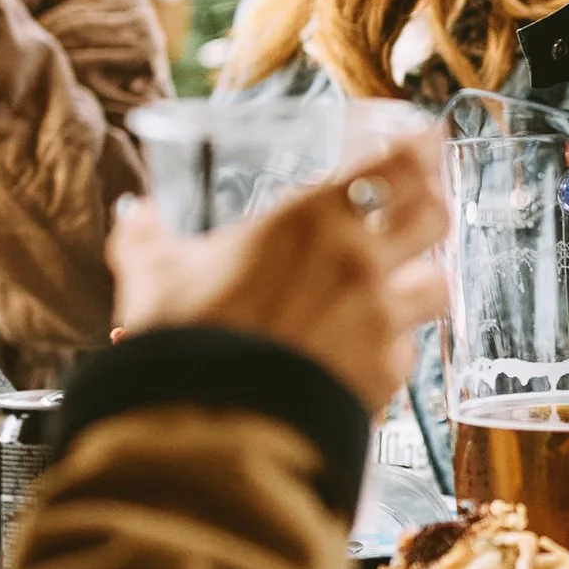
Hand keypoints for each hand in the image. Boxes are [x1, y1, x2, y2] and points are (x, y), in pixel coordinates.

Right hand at [108, 128, 446, 418]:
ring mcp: (379, 320)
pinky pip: (408, 355)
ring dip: (420, 285)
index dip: (421, 148)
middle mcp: (358, 262)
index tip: (425, 139)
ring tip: (401, 287)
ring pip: (435, 287)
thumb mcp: (154, 275)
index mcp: (312, 220)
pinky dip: (392, 352)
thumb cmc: (186, 342)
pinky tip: (369, 354)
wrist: (209, 428)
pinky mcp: (383, 376)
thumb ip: (145, 237)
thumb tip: (132, 213)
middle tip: (420, 207)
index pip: (396, 164)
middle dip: (433, 208)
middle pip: (435, 216)